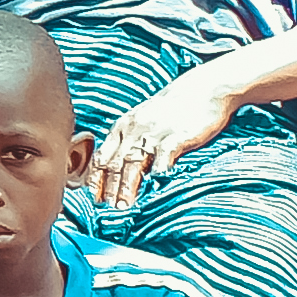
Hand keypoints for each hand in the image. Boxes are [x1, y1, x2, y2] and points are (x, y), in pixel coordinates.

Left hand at [90, 71, 231, 204]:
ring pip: (133, 163)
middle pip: (114, 163)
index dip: (95, 179)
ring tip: (123, 206)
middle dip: (107, 188)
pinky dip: (157, 172)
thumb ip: (130, 139)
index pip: (101, 157)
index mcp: (123, 126)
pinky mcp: (176, 136)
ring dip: (126, 187)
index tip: (91, 198)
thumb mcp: (143, 119)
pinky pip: (163, 157)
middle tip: (104, 209)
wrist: (205, 87)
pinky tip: (154, 187)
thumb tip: (120, 167)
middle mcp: (134, 130)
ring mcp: (154, 132)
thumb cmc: (174, 107)